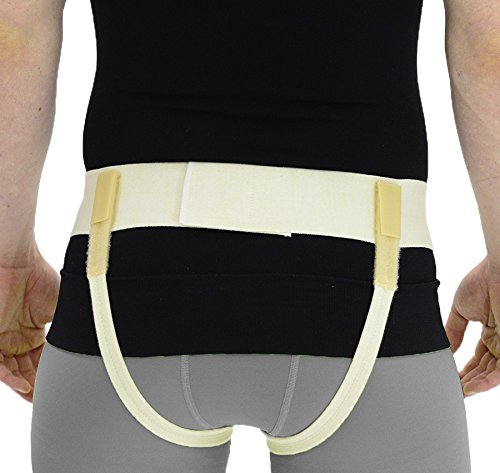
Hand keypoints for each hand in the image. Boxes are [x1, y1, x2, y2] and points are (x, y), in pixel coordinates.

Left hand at [0, 244, 59, 401]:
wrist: (16, 259)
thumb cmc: (39, 276)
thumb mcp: (62, 310)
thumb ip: (67, 330)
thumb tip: (87, 345)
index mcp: (32, 331)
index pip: (40, 361)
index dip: (47, 376)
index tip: (58, 388)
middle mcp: (14, 337)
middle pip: (24, 369)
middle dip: (35, 385)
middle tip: (47, 398)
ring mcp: (1, 337)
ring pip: (9, 370)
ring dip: (22, 384)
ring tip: (35, 396)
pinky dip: (8, 376)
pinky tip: (21, 384)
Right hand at [445, 255, 499, 396]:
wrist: (498, 269)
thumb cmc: (484, 280)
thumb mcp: (459, 309)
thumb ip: (453, 330)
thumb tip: (445, 348)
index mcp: (490, 330)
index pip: (477, 358)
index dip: (463, 369)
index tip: (450, 377)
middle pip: (484, 369)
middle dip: (468, 381)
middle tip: (452, 389)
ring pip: (492, 374)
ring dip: (475, 385)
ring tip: (458, 392)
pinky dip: (485, 381)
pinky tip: (470, 387)